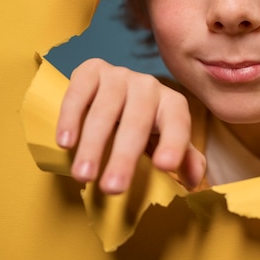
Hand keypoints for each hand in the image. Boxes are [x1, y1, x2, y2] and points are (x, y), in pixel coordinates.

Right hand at [56, 59, 205, 193]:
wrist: (113, 91)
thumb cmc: (144, 124)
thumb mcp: (166, 140)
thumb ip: (184, 158)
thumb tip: (193, 180)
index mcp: (171, 104)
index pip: (177, 122)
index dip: (173, 143)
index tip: (164, 167)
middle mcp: (147, 86)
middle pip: (137, 121)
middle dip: (124, 156)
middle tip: (112, 189)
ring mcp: (118, 75)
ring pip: (105, 108)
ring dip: (93, 143)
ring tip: (84, 175)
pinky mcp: (91, 70)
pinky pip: (79, 91)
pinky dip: (70, 117)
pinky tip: (65, 142)